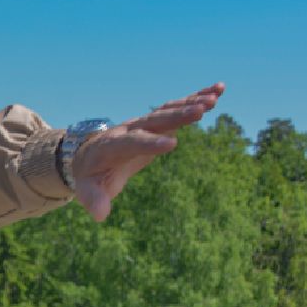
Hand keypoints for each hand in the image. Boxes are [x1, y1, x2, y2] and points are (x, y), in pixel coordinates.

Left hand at [71, 82, 223, 221]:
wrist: (90, 154)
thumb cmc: (91, 175)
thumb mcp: (87, 189)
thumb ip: (94, 200)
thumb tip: (100, 216)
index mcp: (113, 146)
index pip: (132, 143)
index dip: (150, 143)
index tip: (171, 143)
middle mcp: (130, 129)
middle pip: (154, 121)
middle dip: (176, 116)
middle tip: (200, 110)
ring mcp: (144, 123)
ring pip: (168, 111)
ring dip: (190, 103)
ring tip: (214, 99)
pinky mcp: (157, 122)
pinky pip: (178, 107)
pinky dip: (197, 98)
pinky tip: (218, 90)